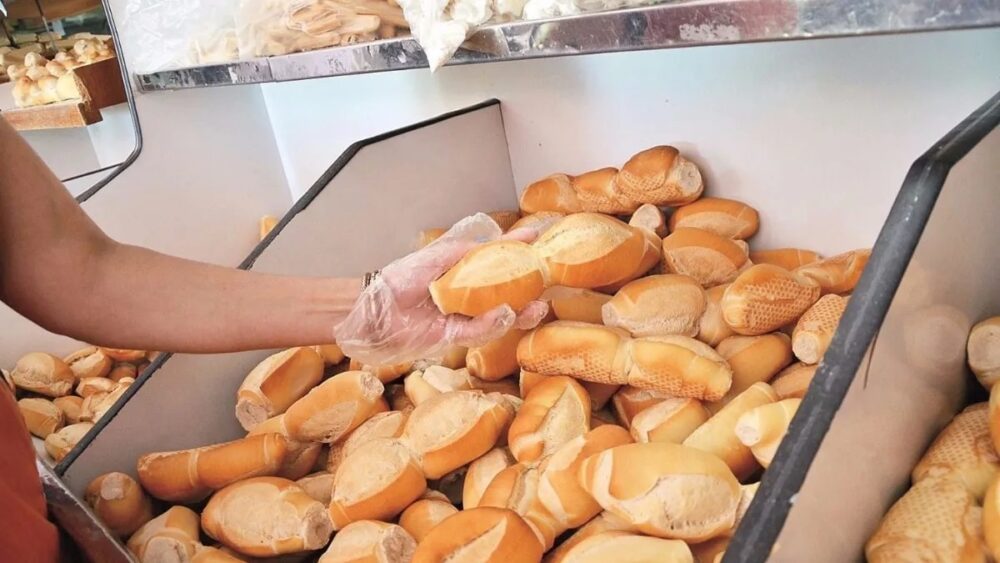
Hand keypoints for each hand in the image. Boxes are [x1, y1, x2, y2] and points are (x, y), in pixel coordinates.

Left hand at [335, 213, 554, 365]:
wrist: (374, 310)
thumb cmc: (401, 278)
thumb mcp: (437, 257)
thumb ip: (466, 253)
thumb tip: (495, 245)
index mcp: (466, 274)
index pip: (497, 261)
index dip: (517, 250)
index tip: (537, 236)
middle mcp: (469, 297)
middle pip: (507, 294)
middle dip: (530, 293)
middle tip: (548, 289)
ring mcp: (464, 318)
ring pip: (499, 318)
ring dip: (520, 313)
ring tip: (534, 306)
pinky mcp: (454, 337)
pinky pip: (479, 332)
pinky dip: (493, 324)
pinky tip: (505, 313)